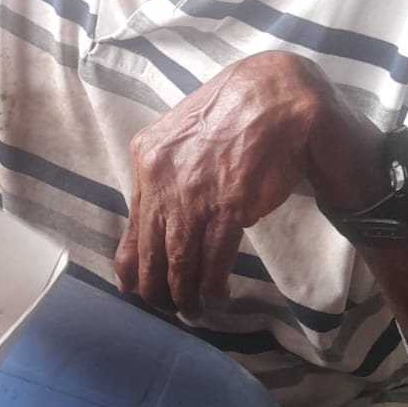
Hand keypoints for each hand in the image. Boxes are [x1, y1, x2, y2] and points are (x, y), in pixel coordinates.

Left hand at [114, 52, 381, 315]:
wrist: (277, 97)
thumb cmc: (232, 117)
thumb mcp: (181, 138)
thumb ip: (165, 175)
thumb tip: (155, 220)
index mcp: (146, 158)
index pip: (130, 227)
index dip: (132, 266)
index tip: (136, 289)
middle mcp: (162, 178)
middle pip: (150, 251)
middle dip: (155, 289)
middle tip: (166, 308)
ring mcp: (194, 194)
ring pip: (178, 261)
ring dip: (184, 293)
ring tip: (191, 309)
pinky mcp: (228, 206)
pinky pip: (213, 258)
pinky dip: (212, 282)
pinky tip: (216, 292)